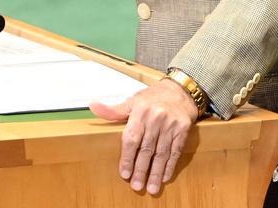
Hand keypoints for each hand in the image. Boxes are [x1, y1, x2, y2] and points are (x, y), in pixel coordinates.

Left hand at [90, 77, 197, 194]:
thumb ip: (114, 110)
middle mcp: (156, 118)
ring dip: (156, 172)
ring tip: (151, 187)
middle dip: (141, 170)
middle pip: (147, 149)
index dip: (127, 158)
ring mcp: (170, 125)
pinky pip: (175, 151)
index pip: (132, 139)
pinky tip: (165, 176)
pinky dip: (170, 165)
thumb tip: (94, 107)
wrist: (180, 90)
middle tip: (136, 186)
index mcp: (141, 111)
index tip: (124, 173)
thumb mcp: (133, 101)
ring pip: (161, 153)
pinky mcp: (183, 130)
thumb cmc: (153, 98)